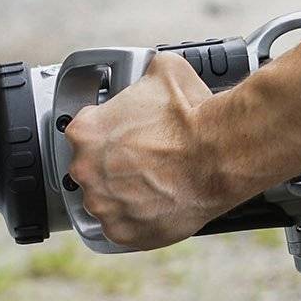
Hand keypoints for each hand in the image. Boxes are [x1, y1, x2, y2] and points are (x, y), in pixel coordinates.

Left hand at [61, 51, 233, 249]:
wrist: (218, 153)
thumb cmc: (190, 115)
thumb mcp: (163, 70)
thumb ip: (142, 71)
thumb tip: (148, 68)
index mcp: (85, 132)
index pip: (82, 132)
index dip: (105, 130)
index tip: (122, 133)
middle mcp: (86, 171)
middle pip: (90, 168)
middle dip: (112, 163)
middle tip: (141, 157)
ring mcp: (103, 206)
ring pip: (105, 200)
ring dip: (122, 193)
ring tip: (152, 182)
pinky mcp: (124, 233)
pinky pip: (121, 228)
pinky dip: (136, 219)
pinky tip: (155, 204)